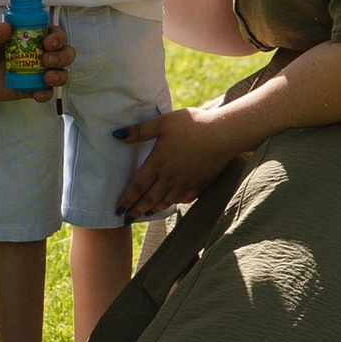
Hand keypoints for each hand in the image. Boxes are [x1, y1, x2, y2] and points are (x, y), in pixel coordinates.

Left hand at [0, 13, 75, 103]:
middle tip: (47, 58)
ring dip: (59, 75)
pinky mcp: (27, 89)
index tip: (48, 40)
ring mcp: (33, 71)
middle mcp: (35, 52)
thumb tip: (6, 27)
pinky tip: (39, 93)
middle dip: (62, 55)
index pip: (52, 33)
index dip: (57, 36)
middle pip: (63, 53)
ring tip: (47, 76)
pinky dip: (46, 94)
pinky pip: (44, 92)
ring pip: (59, 72)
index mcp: (28, 35)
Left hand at [115, 101, 240, 217]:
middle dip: (136, 210)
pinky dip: (174, 203)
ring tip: (145, 213)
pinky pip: (183, 199)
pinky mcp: (199, 184)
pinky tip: (171, 203)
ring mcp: (185, 183)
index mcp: (158, 162)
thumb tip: (117, 135)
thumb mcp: (163, 122)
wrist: (223, 134)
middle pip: (149, 198)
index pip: (137, 186)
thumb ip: (140, 130)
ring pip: (165, 201)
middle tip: (126, 218)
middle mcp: (169, 177)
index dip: (126, 199)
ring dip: (153, 209)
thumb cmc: (192, 124)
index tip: (117, 210)